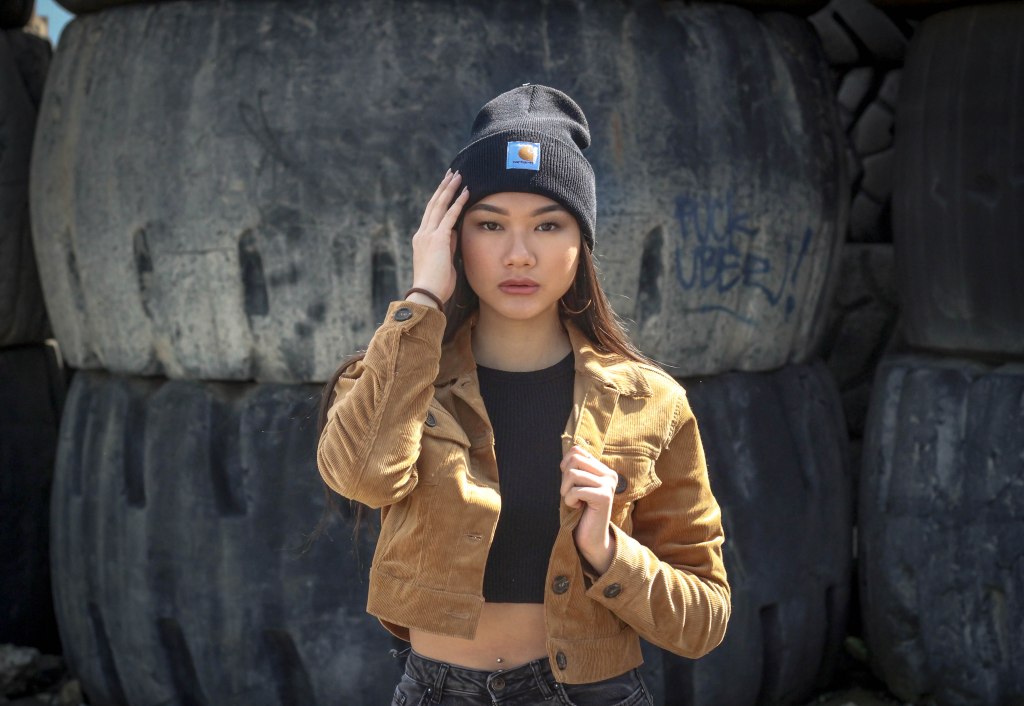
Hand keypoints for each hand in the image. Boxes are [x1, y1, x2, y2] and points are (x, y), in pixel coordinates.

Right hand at [410, 169, 468, 304]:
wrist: (427, 294)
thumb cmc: (437, 284)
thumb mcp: (444, 261)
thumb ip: (448, 245)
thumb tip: (455, 232)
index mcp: (422, 239)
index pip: (432, 214)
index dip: (440, 199)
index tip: (447, 187)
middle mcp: (423, 233)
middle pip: (434, 204)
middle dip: (443, 188)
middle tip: (452, 174)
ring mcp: (429, 235)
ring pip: (439, 205)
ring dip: (450, 189)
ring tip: (458, 176)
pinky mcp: (437, 239)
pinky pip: (449, 216)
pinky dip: (458, 203)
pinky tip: (465, 192)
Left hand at [560, 444, 616, 574]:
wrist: (592, 537)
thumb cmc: (581, 510)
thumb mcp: (577, 485)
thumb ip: (576, 467)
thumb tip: (571, 450)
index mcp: (604, 469)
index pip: (577, 451)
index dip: (565, 465)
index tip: (569, 482)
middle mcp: (609, 474)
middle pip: (574, 459)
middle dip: (565, 478)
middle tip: (570, 493)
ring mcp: (608, 485)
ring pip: (573, 474)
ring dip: (566, 491)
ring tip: (575, 501)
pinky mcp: (604, 497)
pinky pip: (575, 491)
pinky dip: (570, 501)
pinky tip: (578, 507)